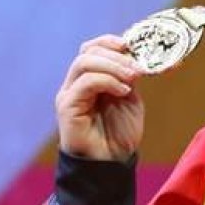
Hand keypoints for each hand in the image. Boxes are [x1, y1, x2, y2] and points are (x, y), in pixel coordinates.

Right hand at [55, 35, 145, 161]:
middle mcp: (76, 83)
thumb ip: (128, 79)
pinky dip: (108, 81)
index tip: (132, 45)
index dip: (111, 41)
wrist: (110, 162)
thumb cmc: (119, 134)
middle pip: (88, 51)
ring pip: (84, 62)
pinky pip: (85, 82)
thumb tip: (137, 59)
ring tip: (133, 77)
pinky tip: (124, 91)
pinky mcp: (67, 106)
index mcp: (91, 78)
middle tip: (137, 68)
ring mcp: (70, 93)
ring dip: (114, 66)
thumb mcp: (130, 99)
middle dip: (116, 55)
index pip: (93, 48)